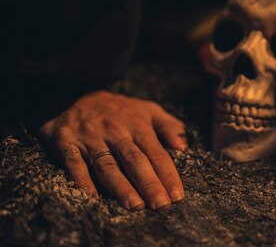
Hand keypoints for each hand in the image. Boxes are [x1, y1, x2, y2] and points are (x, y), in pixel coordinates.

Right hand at [39, 91, 187, 210]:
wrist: (83, 96)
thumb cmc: (123, 110)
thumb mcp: (149, 110)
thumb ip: (169, 127)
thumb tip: (183, 147)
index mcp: (137, 124)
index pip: (155, 152)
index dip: (167, 174)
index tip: (176, 195)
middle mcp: (115, 131)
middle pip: (134, 160)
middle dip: (148, 183)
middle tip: (160, 205)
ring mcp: (90, 136)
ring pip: (107, 164)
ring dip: (120, 186)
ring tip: (135, 205)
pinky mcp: (66, 141)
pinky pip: (73, 162)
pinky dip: (81, 179)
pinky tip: (92, 198)